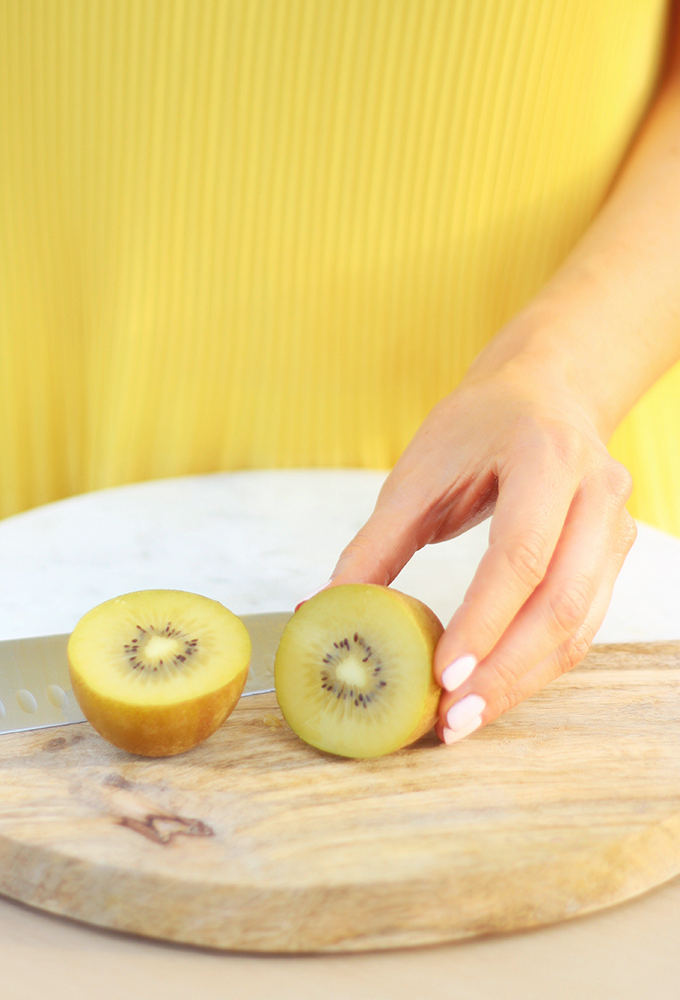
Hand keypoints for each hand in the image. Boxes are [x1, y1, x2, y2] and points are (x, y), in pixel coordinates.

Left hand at [325, 359, 635, 743]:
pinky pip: (581, 626)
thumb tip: (324, 607)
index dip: (484, 620)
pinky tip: (495, 690)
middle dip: (504, 671)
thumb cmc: (479, 425)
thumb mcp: (418, 472)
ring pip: (577, 626)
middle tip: (452, 717)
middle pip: (560, 603)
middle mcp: (596, 492)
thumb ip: (375, 543)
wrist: (544, 394)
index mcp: (546, 456)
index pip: (521, 554)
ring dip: (522, 681)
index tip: (443, 675)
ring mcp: (615, 527)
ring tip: (465, 718)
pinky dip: (537, 666)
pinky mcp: (613, 557)